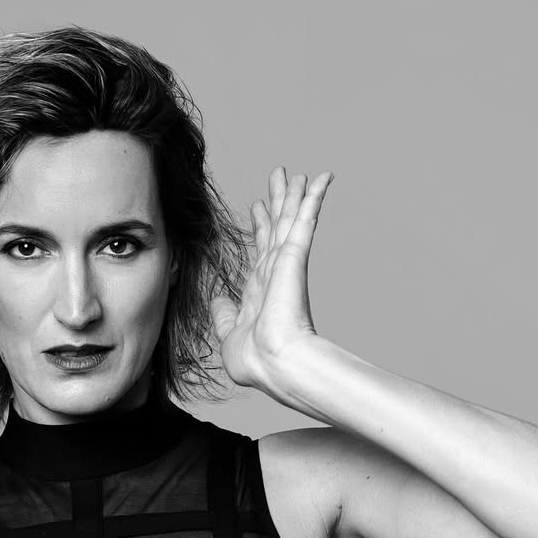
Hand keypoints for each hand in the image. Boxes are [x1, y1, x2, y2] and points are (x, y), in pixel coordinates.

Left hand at [211, 166, 332, 398]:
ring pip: (290, 219)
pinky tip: (320, 179)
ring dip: (295, 195)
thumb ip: (223, 315)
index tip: (259, 208)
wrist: (273, 364)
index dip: (260, 227)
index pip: (261, 250)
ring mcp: (286, 264)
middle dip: (278, 203)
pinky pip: (304, 220)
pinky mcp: (295, 257)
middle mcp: (275, 273)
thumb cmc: (254, 360)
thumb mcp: (228, 334)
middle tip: (280, 177)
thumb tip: (217, 299)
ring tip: (296, 174)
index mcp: (260, 290)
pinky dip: (313, 198)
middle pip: (277, 228)